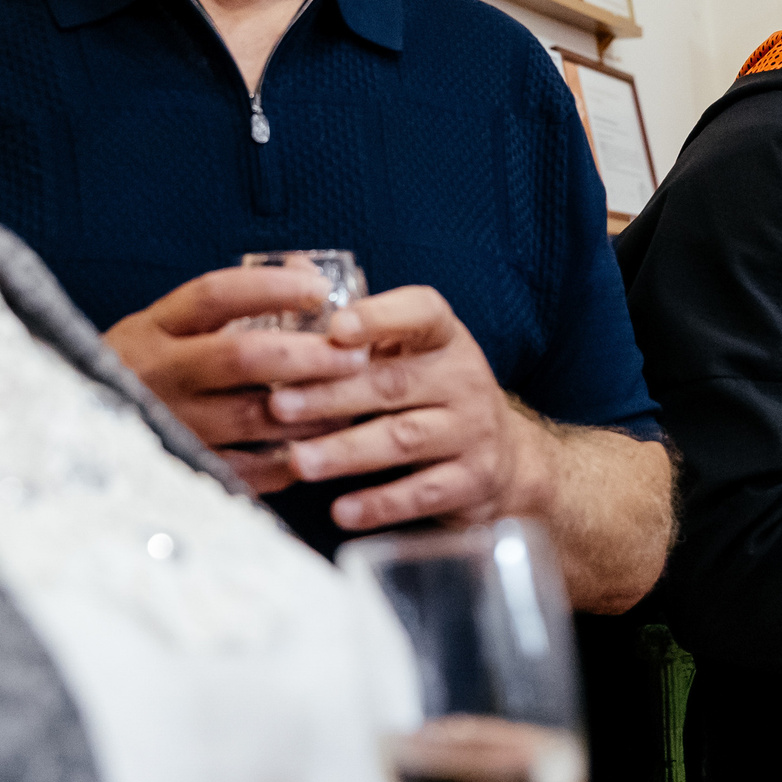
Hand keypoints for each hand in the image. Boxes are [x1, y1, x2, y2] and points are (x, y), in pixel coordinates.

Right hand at [101, 267, 368, 486]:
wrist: (76, 433)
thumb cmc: (142, 370)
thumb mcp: (166, 327)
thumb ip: (230, 304)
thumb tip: (307, 273)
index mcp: (156, 328)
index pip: (216, 295)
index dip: (272, 287)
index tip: (317, 288)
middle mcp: (161, 373)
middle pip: (242, 358)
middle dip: (308, 355)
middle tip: (354, 354)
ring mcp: (172, 424)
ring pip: (254, 417)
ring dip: (313, 409)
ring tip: (352, 399)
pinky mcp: (184, 469)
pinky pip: (248, 469)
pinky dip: (289, 458)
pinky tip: (318, 446)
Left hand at [264, 286, 556, 532]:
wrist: (503, 455)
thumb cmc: (430, 391)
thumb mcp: (405, 349)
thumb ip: (353, 318)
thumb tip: (294, 270)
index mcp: (443, 335)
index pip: (419, 313)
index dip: (378, 318)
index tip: (335, 327)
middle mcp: (463, 376)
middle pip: (392, 383)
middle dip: (331, 396)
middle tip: (277, 406)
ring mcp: (472, 430)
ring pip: (403, 438)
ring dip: (346, 451)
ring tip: (298, 461)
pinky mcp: (473, 480)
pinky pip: (424, 492)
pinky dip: (381, 503)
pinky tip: (342, 511)